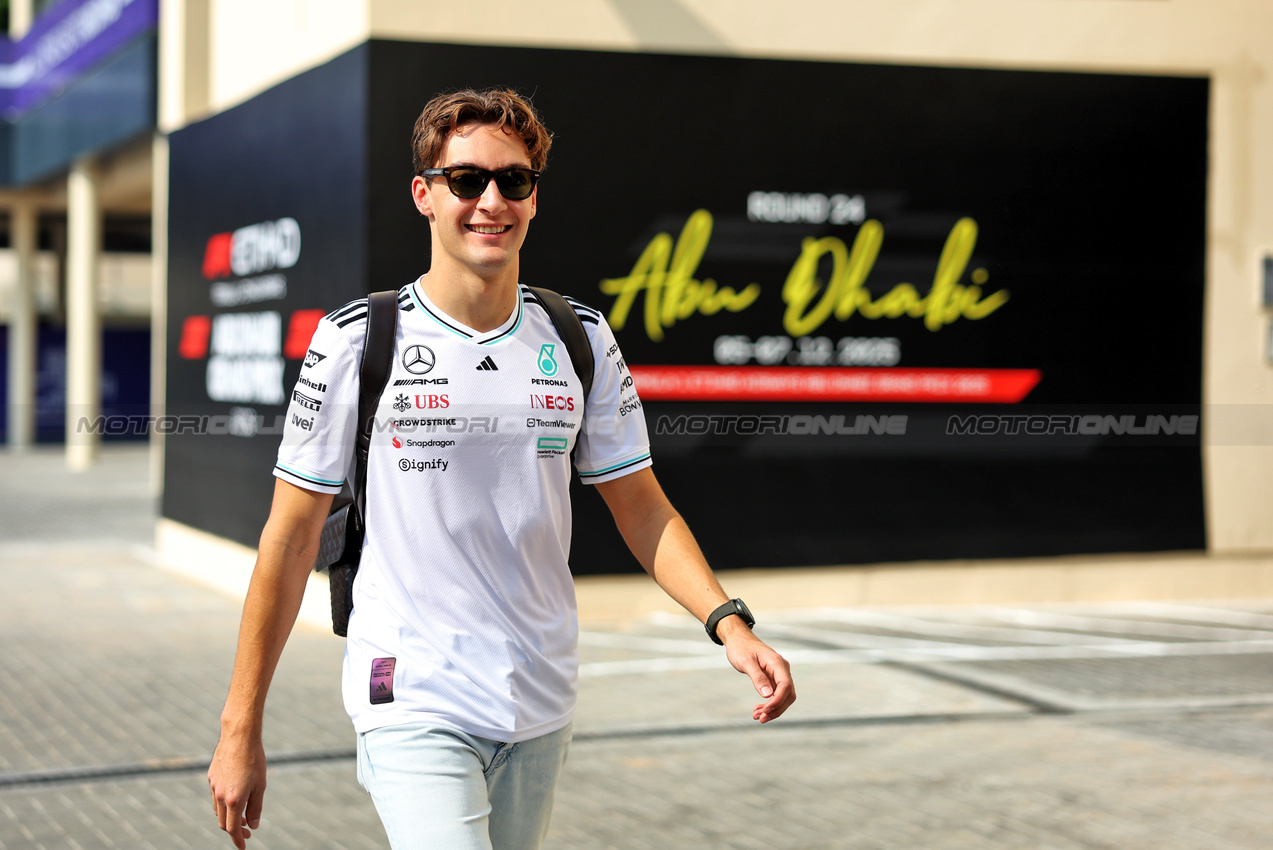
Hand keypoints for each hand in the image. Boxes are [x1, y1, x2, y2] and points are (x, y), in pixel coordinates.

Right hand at [208, 731, 266, 847]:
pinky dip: (223, 804)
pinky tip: (234, 798)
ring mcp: (213, 786)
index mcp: (233, 800)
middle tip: (247, 831)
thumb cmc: (254, 760)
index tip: (243, 847)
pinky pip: (215, 796)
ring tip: (243, 816)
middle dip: (234, 830)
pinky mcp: (211, 777)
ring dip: (229, 817)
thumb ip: (256, 807)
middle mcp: (220, 796)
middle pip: (223, 822)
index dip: (237, 840)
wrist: (239, 736)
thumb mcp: (260, 785)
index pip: (232, 828)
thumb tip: (252, 825)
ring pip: (217, 810)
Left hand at [719, 618, 795, 722]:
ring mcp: (778, 674)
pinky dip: (768, 704)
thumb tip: (767, 695)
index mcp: (777, 663)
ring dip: (772, 709)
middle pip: (788, 694)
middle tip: (761, 719)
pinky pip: (776, 694)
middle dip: (776, 709)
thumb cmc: (741, 648)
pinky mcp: (773, 678)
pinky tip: (758, 710)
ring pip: (783, 696)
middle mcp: (782, 669)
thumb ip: (757, 677)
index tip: (765, 710)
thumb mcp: (746, 662)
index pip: (786, 686)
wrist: (738, 639)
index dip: (778, 701)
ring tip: (757, 717)